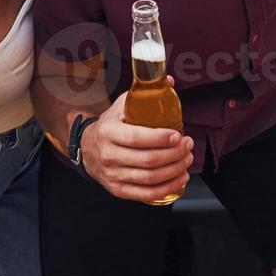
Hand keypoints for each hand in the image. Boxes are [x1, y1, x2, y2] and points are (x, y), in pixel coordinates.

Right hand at [81, 77, 193, 202]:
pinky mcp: (119, 190)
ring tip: (187, 159)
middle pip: (147, 160)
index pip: (136, 137)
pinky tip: (180, 178)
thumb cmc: (109, 125)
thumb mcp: (120, 106)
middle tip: (188, 144)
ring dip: (174, 170)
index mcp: (107, 132)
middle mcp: (108, 155)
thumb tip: (169, 81)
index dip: (160, 138)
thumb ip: (144, 94)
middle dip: (174, 154)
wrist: (87, 149)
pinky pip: (146, 194)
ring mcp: (113, 175)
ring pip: (150, 178)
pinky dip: (167, 188)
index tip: (178, 135)